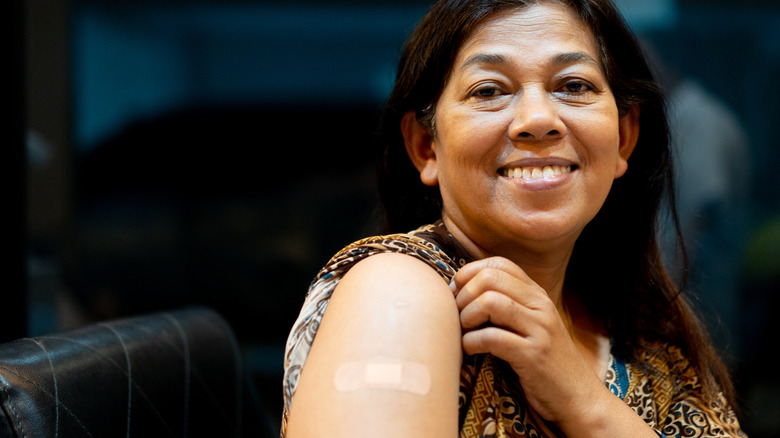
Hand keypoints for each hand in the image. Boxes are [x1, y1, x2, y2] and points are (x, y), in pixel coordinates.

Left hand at [451, 257, 606, 425]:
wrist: (579, 397)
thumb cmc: (545, 362)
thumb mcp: (531, 325)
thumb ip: (508, 305)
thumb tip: (462, 291)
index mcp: (537, 295)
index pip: (499, 264)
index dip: (470, 274)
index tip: (457, 294)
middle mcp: (540, 306)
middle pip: (489, 278)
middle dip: (464, 295)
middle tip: (458, 316)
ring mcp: (539, 329)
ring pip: (490, 302)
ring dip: (467, 317)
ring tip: (465, 332)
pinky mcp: (533, 356)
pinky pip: (492, 338)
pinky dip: (472, 342)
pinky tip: (470, 349)